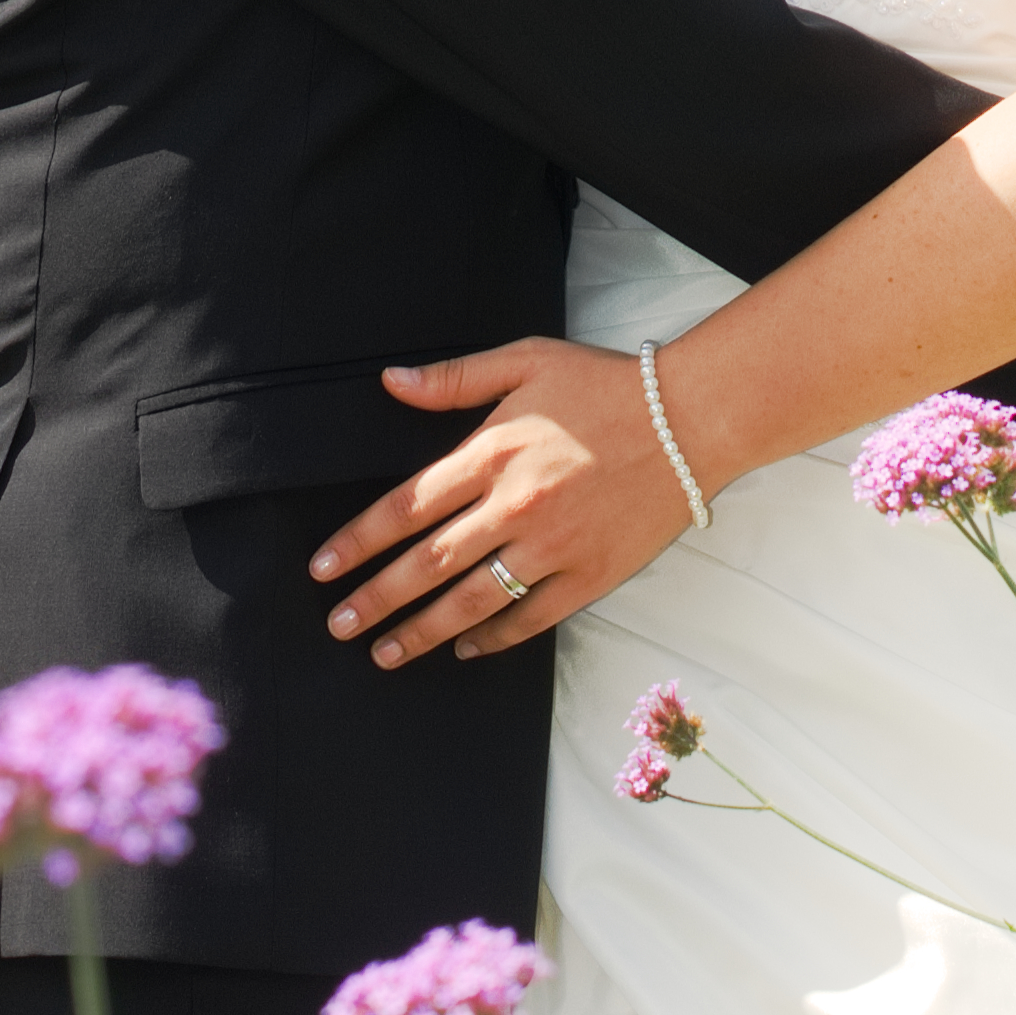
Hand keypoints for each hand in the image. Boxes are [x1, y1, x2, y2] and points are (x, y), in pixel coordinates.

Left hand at [311, 337, 692, 664]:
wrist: (692, 419)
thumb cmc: (607, 386)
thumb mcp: (527, 361)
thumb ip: (455, 378)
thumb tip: (392, 382)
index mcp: (491, 453)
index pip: (404, 508)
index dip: (357, 542)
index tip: (323, 569)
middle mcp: (513, 506)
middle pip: (425, 565)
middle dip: (374, 600)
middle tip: (338, 625)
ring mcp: (552, 547)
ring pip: (469, 602)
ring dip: (420, 632)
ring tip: (384, 653)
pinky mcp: (589, 575)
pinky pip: (529, 619)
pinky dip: (492, 639)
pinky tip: (464, 649)